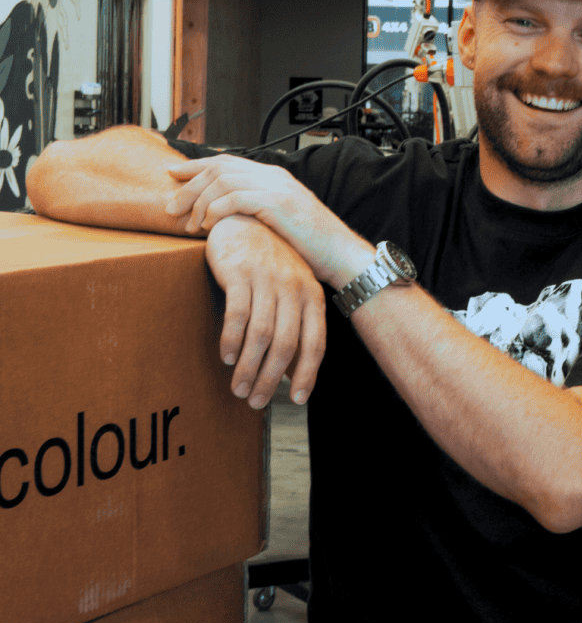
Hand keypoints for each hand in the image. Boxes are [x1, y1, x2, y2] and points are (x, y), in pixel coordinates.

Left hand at [167, 155, 375, 287]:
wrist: (342, 256)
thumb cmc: (312, 249)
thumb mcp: (279, 225)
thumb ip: (256, 214)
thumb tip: (227, 221)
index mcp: (273, 177)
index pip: (226, 161)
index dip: (195, 166)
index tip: (172, 174)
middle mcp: (273, 175)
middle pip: (218, 167)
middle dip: (189, 185)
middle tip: (170, 208)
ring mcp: (276, 186)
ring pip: (222, 180)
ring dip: (198, 201)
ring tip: (187, 224)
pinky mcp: (277, 202)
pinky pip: (234, 198)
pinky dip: (215, 210)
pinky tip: (207, 227)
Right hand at [205, 214, 325, 407]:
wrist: (244, 221)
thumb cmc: (268, 265)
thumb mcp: (290, 291)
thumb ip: (294, 325)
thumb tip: (291, 373)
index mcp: (311, 295)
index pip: (315, 343)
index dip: (307, 374)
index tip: (295, 400)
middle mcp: (293, 287)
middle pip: (286, 344)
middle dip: (269, 379)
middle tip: (255, 401)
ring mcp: (267, 279)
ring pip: (260, 335)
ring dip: (248, 366)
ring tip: (237, 388)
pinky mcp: (241, 273)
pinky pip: (237, 315)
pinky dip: (231, 340)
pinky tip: (225, 356)